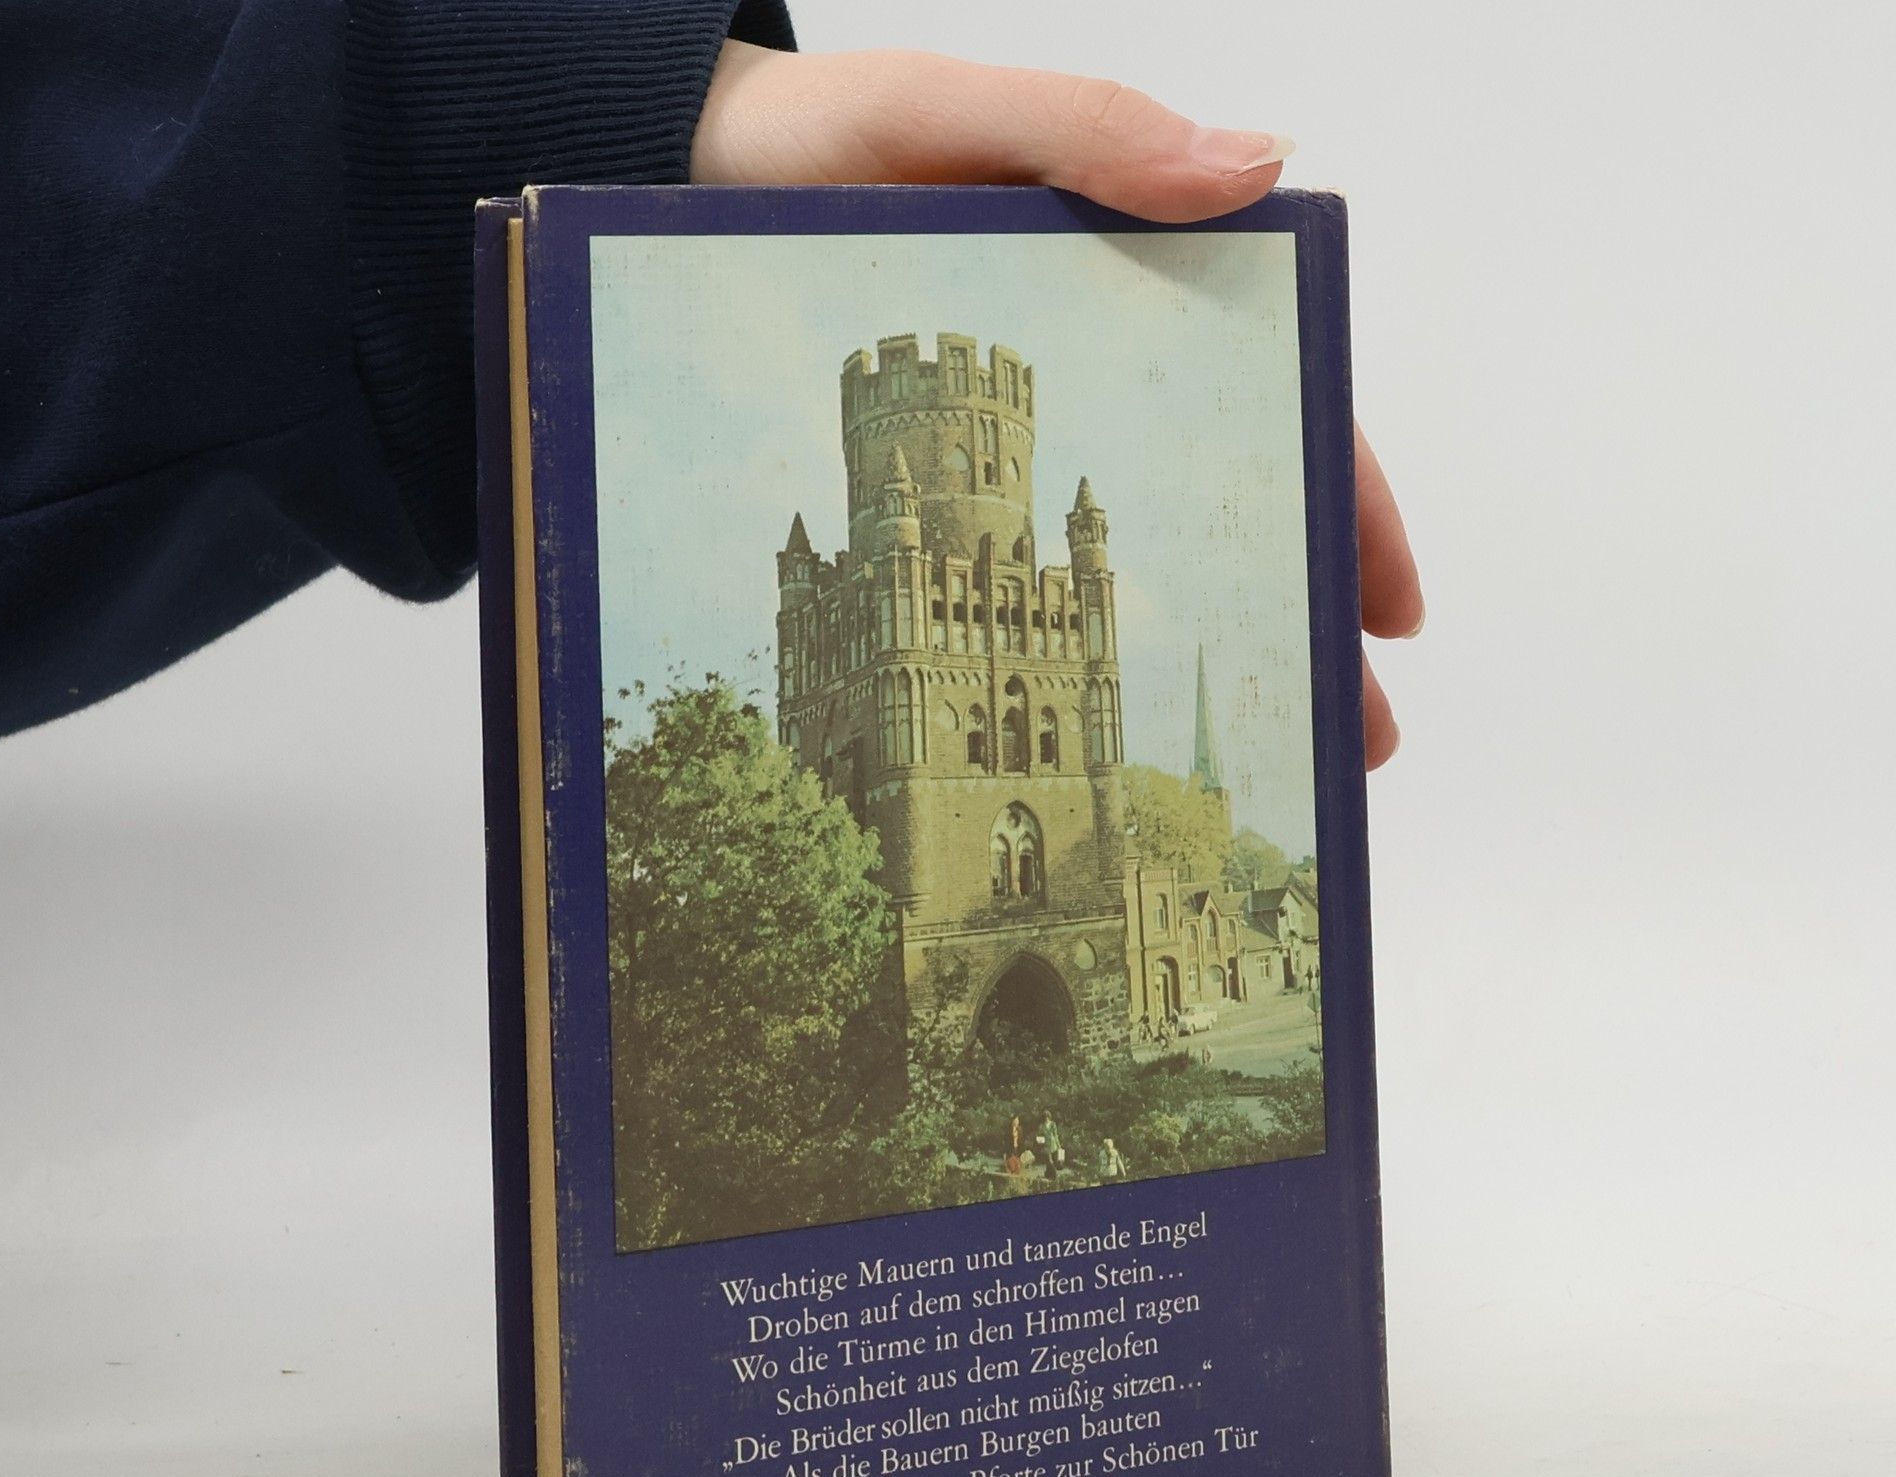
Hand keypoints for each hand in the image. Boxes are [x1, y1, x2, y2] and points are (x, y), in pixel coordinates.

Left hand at [693, 44, 1421, 768]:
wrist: (697, 176)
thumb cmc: (830, 141)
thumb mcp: (957, 113)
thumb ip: (1092, 132)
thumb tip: (1257, 168)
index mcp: (1134, 284)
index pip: (1276, 399)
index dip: (1347, 505)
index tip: (1385, 607)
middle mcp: (1100, 371)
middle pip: (1228, 502)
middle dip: (1297, 616)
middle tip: (1356, 735)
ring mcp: (1019, 438)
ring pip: (1134, 562)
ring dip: (1203, 657)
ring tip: (1254, 758)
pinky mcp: (939, 483)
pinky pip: (1014, 583)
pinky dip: (1065, 658)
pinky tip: (1098, 729)